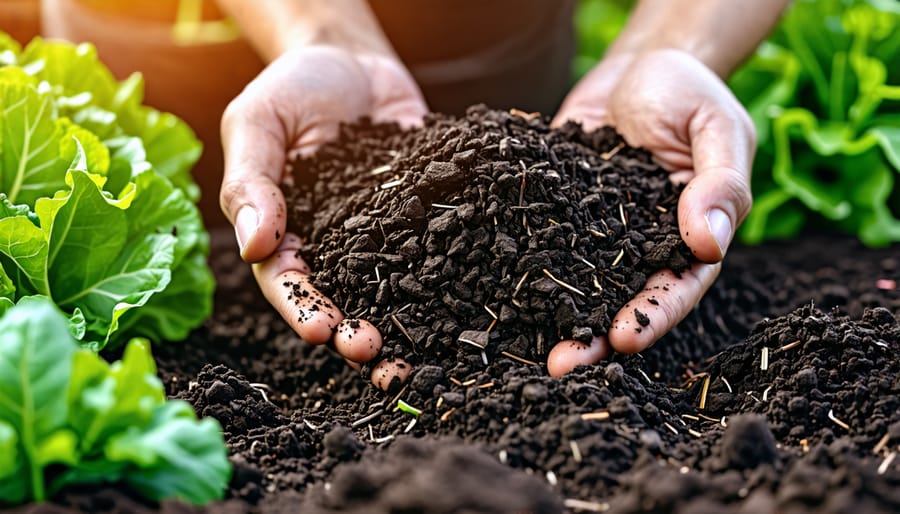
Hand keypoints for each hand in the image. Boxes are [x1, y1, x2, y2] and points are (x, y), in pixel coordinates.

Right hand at [220, 46, 426, 388]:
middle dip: (352, 331)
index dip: (302, 309)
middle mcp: (334, 244)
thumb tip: (253, 245)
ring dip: (400, 323)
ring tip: (413, 356)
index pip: (287, 281)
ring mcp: (383, 235)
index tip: (322, 330)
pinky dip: (449, 277)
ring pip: (390, 288)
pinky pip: (436, 248)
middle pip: (341, 298)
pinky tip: (464, 302)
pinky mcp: (424, 215)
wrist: (353, 59)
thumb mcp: (258, 123)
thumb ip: (253, 181)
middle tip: (369, 352)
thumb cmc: (293, 87)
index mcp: (285, 232)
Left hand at [546, 49, 754, 376]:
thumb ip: (719, 182)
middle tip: (562, 365)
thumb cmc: (690, 91)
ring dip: (552, 314)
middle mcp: (640, 242)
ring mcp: (596, 231)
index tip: (623, 340)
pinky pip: (540, 239)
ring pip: (575, 281)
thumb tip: (710, 242)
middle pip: (620, 297)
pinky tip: (491, 287)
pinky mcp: (558, 211)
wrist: (640, 64)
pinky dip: (519, 265)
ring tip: (524, 345)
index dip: (652, 315)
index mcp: (688, 234)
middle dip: (592, 335)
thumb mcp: (715, 128)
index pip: (676, 285)